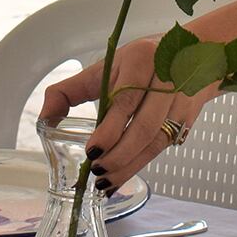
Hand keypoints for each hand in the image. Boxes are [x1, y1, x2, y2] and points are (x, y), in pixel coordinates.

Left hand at [39, 35, 215, 191]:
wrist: (190, 56)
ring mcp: (181, 101)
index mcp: (141, 61)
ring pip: (156, 142)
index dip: (109, 130)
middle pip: (144, 127)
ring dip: (130, 166)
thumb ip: (69, 91)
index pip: (125, 100)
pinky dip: (141, 165)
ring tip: (106, 181)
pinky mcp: (188, 119)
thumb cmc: (138, 64)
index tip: (91, 151)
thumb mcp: (104, 68)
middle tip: (97, 171)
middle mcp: (167, 80)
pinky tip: (122, 176)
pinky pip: (163, 148)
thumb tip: (45, 119)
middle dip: (119, 155)